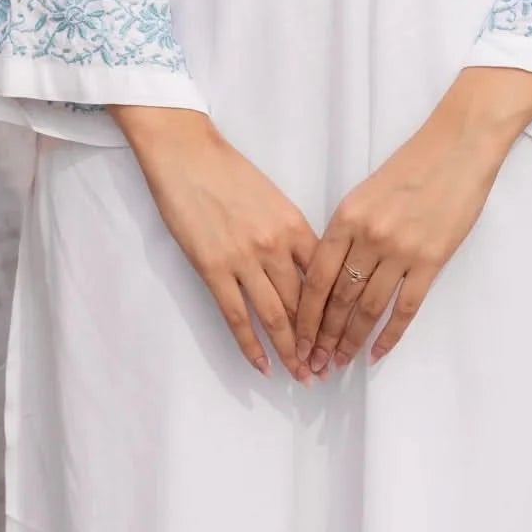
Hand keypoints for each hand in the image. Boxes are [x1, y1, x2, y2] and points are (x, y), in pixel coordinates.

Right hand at [107, 105, 322, 385]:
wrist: (187, 155)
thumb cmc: (228, 172)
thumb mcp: (272, 199)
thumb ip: (288, 233)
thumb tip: (302, 269)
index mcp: (294, 225)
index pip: (324, 278)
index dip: (336, 311)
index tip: (344, 334)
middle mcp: (275, 246)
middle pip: (303, 303)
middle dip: (317, 339)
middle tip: (327, 367)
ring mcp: (244, 259)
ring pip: (275, 316)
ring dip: (290, 350)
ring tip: (302, 376)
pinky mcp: (213, 269)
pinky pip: (237, 316)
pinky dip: (251, 345)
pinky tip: (263, 366)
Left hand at [291, 115, 502, 374]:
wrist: (457, 149)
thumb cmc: (411, 165)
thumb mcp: (365, 193)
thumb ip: (348, 230)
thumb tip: (331, 272)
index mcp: (347, 217)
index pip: (317, 278)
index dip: (305, 315)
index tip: (297, 340)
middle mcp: (368, 237)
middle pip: (339, 299)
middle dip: (323, 336)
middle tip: (313, 364)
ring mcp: (400, 251)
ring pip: (368, 308)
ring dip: (352, 340)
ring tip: (339, 363)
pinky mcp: (431, 261)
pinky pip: (405, 307)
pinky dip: (390, 334)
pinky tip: (377, 353)